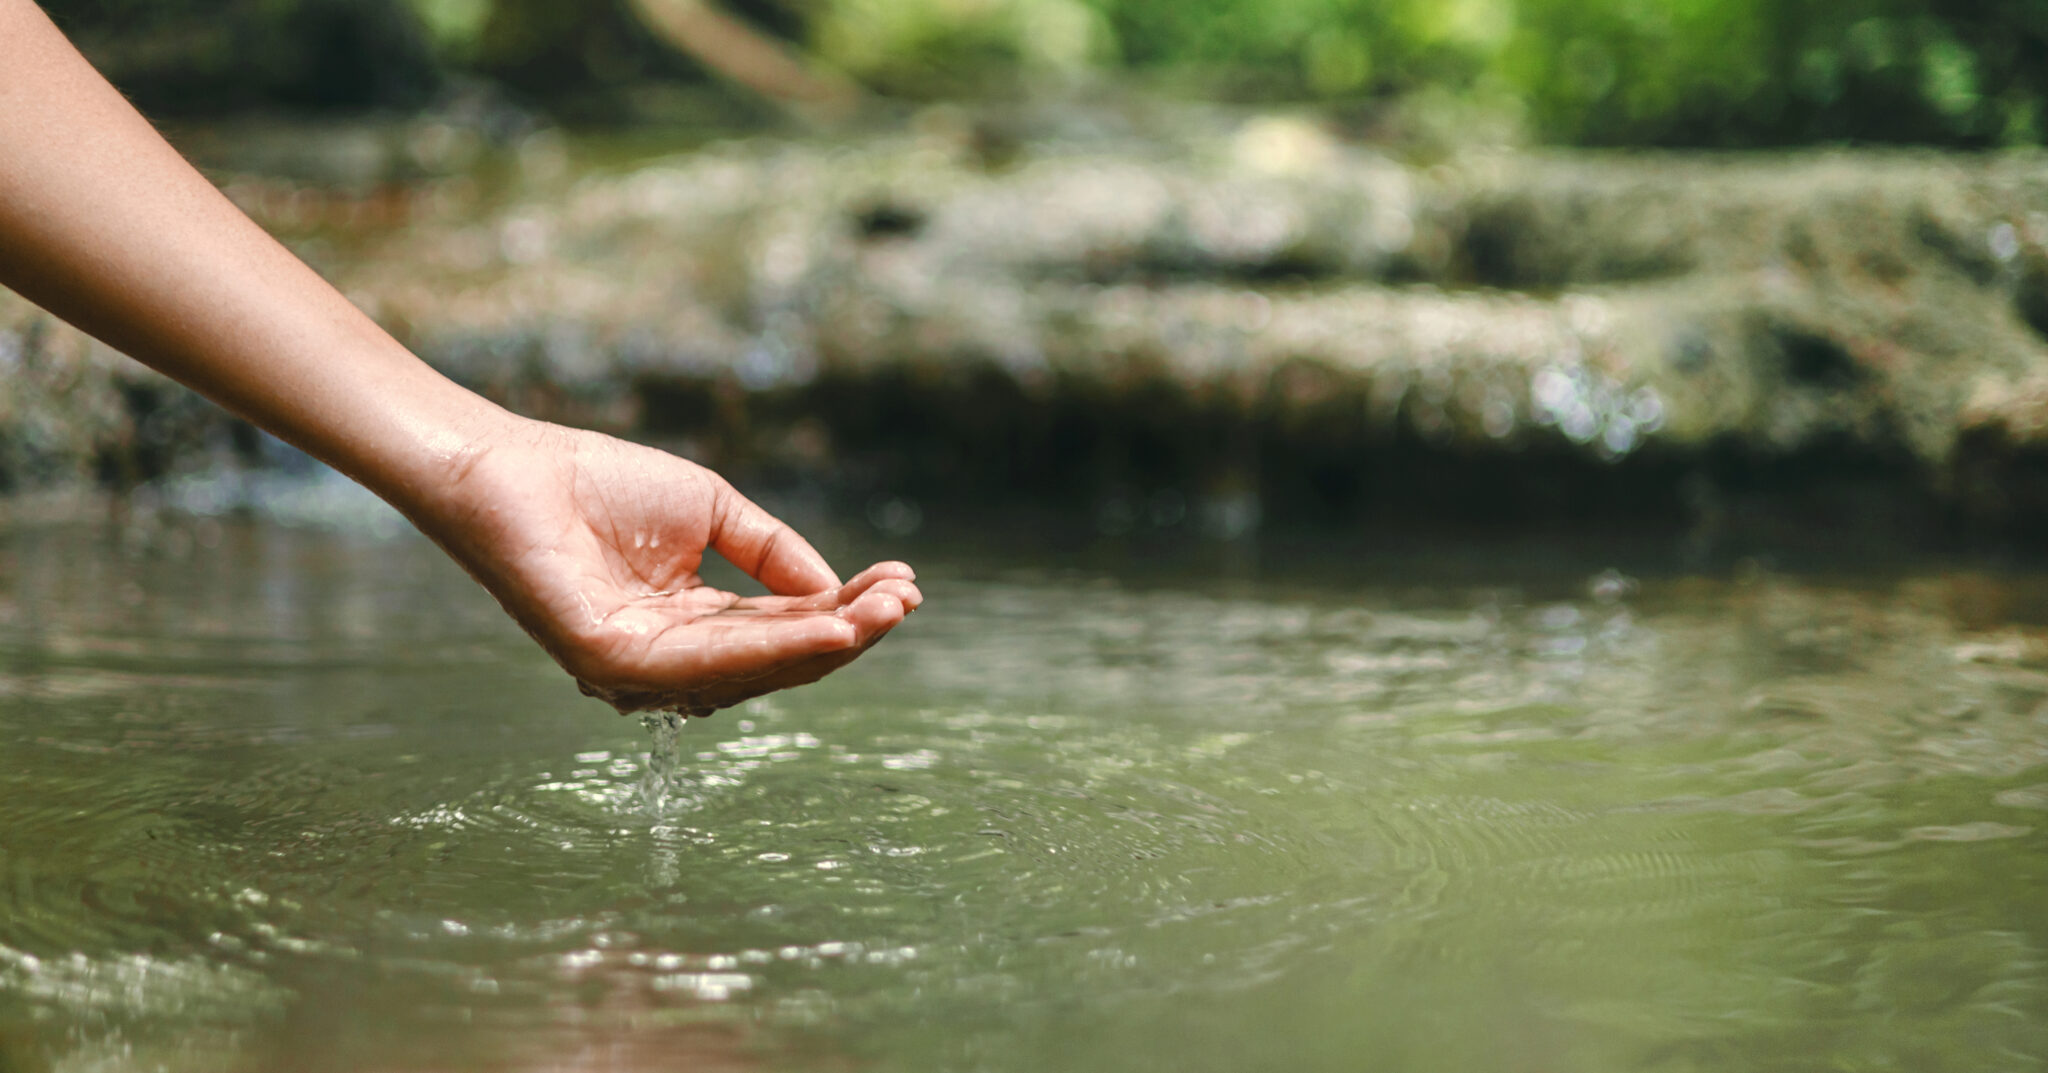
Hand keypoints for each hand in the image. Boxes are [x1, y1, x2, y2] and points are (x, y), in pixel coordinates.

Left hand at [412, 419, 920, 714]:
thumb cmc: (600, 483)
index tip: (903, 586)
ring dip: (828, 642)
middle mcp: (670, 662)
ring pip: (754, 669)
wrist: (512, 466)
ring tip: (883, 611)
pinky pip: (708, 663)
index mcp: (693, 627)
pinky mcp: (611, 662)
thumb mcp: (714, 513)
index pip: (784, 629)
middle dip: (850, 631)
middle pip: (779, 659)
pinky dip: (776, 647)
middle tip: (907, 600)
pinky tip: (828, 626)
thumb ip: (772, 554)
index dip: (846, 610)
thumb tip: (836, 592)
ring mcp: (640, 670)